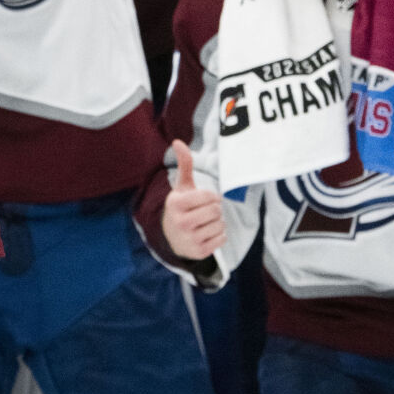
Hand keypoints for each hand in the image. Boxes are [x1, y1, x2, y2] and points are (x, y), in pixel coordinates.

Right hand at [162, 141, 225, 262]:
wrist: (171, 237)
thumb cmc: (181, 206)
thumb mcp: (182, 187)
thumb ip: (184, 164)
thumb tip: (178, 141)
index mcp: (175, 204)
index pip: (208, 196)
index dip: (212, 197)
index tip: (207, 199)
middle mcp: (180, 222)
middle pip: (215, 211)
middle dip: (216, 209)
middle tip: (208, 211)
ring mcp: (189, 239)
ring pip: (220, 225)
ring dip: (218, 222)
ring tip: (207, 222)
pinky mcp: (198, 252)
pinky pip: (222, 239)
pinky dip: (219, 235)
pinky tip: (208, 232)